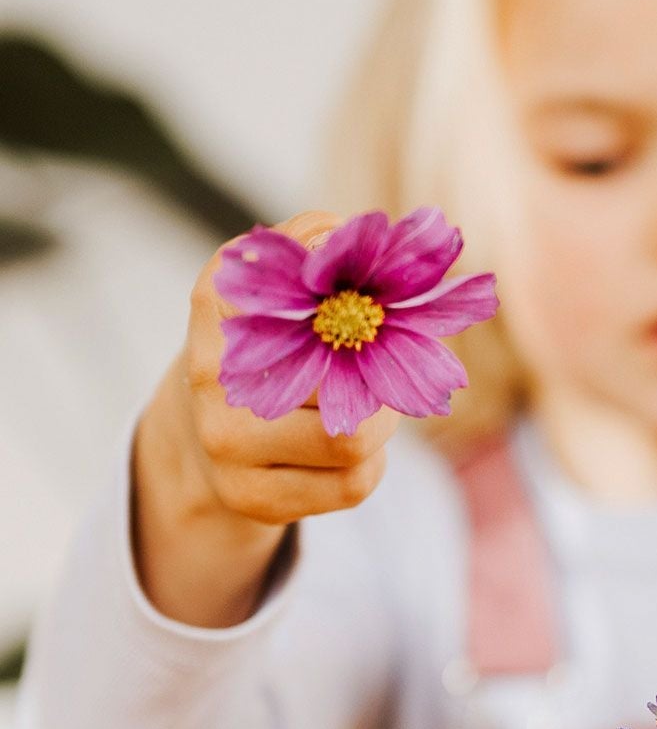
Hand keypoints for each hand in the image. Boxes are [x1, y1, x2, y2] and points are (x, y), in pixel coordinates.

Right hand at [132, 211, 399, 625]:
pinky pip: (354, 482)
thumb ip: (309, 250)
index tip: (368, 285)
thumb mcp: (276, 293)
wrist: (203, 449)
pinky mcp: (254, 499)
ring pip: (355, 438)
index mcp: (218, 306)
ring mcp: (226, 445)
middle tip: (380, 368)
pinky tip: (346, 452)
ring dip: (380, 423)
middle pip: (343, 372)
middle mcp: (213, 376)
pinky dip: (370, 465)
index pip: (286, 283)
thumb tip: (344, 228)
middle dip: (380, 371)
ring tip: (362, 410)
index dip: (338, 283)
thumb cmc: (268, 355)